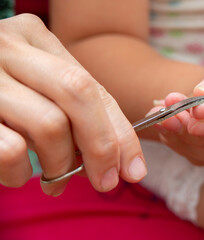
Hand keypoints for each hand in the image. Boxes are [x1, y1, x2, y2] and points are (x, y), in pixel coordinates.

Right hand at [0, 14, 145, 195]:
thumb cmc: (2, 95)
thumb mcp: (40, 88)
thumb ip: (76, 110)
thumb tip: (119, 158)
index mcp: (35, 37)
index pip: (95, 88)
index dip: (121, 132)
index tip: (134, 168)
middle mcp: (9, 46)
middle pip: (79, 94)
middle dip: (102, 147)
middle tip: (106, 181)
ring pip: (50, 125)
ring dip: (60, 165)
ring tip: (55, 180)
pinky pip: (11, 150)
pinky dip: (21, 173)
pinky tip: (18, 174)